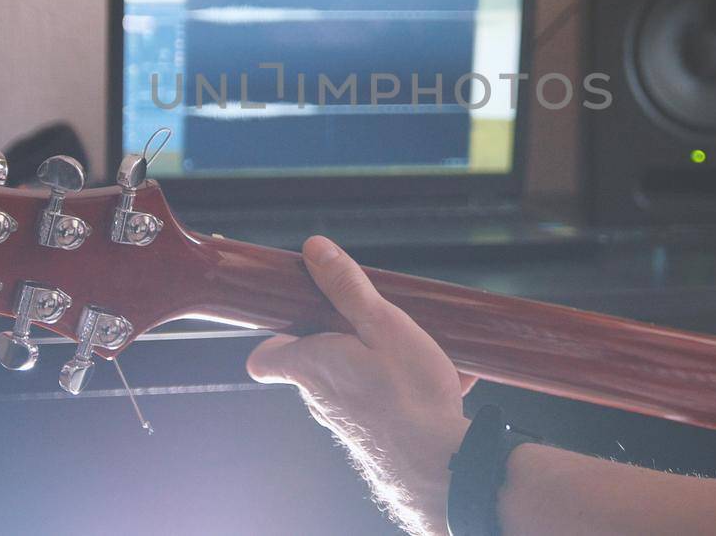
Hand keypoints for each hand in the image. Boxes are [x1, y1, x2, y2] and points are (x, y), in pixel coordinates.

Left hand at [246, 235, 472, 535]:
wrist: (441, 466)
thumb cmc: (409, 393)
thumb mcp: (382, 324)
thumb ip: (347, 287)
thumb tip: (313, 248)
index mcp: (311, 364)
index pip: (263, 358)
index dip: (274, 336)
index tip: (297, 314)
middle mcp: (320, 398)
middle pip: (316, 359)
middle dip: (343, 335)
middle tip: (378, 318)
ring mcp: (347, 421)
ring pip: (355, 379)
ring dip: (383, 361)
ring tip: (427, 349)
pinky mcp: (376, 437)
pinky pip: (386, 401)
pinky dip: (409, 387)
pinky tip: (452, 379)